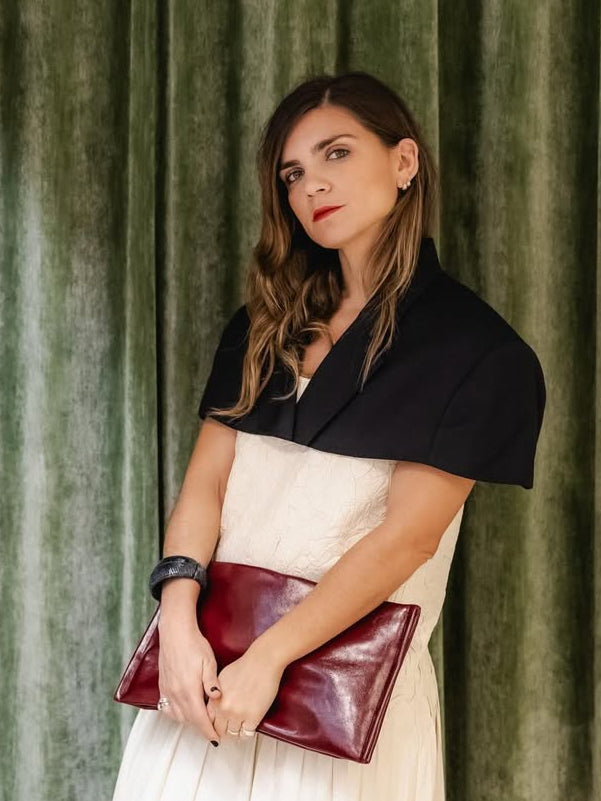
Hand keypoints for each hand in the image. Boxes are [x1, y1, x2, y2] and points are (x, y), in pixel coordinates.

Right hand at [157, 615, 222, 743]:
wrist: (175, 632)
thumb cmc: (194, 645)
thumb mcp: (209, 662)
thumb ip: (212, 682)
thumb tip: (217, 699)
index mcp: (189, 690)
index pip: (199, 719)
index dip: (208, 731)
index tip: (216, 740)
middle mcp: (175, 693)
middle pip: (188, 720)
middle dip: (201, 728)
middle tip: (213, 731)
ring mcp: (167, 690)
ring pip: (177, 716)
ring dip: (189, 721)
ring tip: (201, 720)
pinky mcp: (162, 686)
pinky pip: (167, 707)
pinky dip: (176, 713)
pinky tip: (184, 709)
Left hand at [207, 646, 284, 740]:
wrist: (262, 662)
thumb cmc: (245, 666)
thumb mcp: (221, 679)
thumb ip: (214, 694)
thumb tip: (213, 704)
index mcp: (215, 699)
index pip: (208, 721)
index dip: (213, 724)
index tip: (218, 724)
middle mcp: (224, 709)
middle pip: (219, 730)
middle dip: (224, 730)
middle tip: (230, 727)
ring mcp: (239, 714)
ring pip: (233, 734)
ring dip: (236, 731)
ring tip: (240, 725)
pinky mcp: (253, 717)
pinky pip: (247, 734)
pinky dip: (247, 731)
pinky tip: (249, 725)